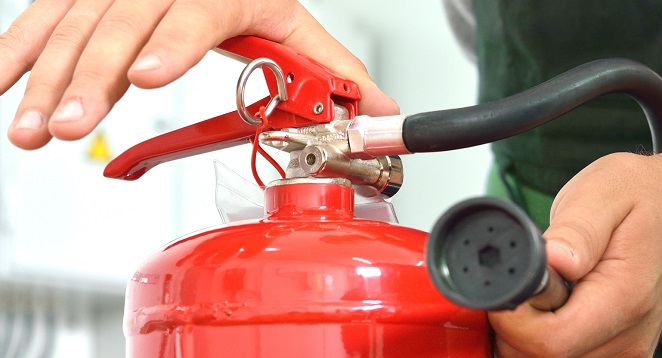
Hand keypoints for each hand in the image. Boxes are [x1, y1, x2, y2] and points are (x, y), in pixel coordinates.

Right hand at [1, 0, 397, 149]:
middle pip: (122, 20)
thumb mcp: (294, 24)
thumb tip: (382, 115)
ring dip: (46, 76)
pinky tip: (0, 86)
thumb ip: (333, 72)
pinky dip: (18, 51)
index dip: (170, 44)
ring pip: (75, 21)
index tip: (145, 78)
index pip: (198, 11)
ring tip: (30, 130)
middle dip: (91, 77)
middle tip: (68, 127)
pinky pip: (45, 15)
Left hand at [490, 152, 661, 356]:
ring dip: (528, 332)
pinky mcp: (617, 355)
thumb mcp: (604, 193)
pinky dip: (543, 339)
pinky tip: (548, 308)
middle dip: (516, 325)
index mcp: (626, 298)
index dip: (513, 319)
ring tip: (540, 290)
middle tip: (521, 281)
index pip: (552, 341)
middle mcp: (630, 337)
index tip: (504, 286)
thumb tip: (551, 261)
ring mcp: (626, 351)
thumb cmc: (641, 198)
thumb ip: (576, 231)